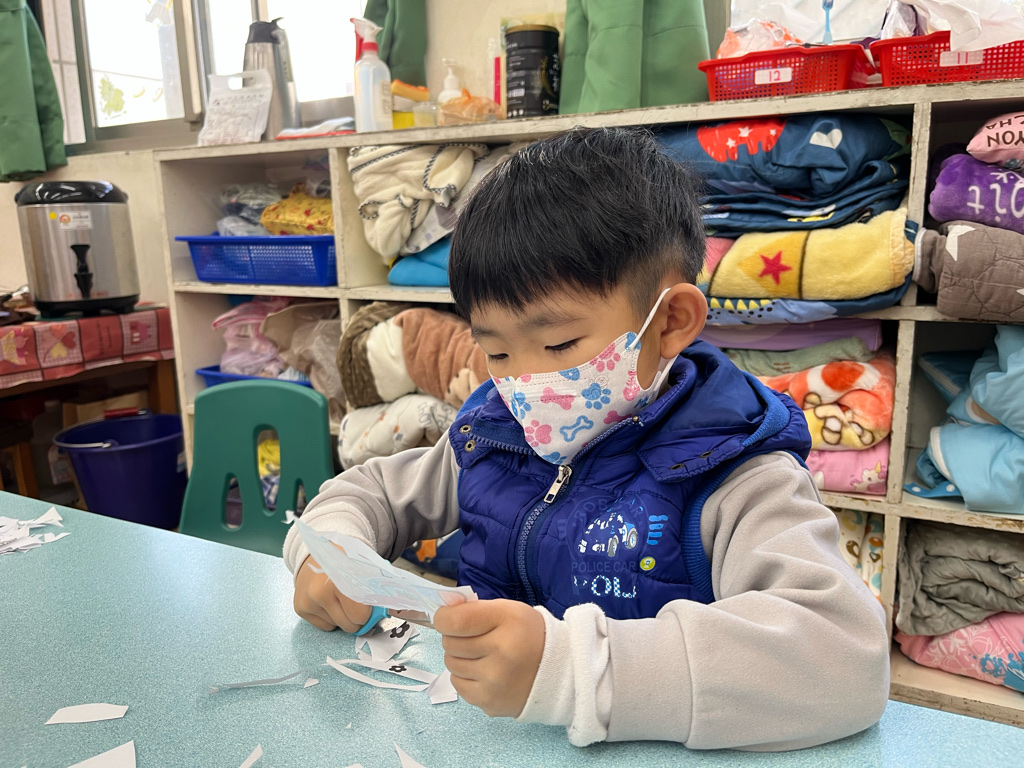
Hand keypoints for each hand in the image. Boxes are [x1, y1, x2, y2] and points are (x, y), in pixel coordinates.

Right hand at [293, 553, 371, 631]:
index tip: (368, 604)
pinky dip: (330, 617)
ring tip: (339, 597)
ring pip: (336, 625)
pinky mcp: (300, 607)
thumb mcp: (363, 568)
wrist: (317, 554)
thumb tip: (388, 611)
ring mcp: (308, 601)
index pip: (360, 615)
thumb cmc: (344, 561)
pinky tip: (328, 601)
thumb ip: (375, 589)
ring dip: (342, 616)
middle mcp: (319, 592)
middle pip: (348, 624)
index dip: (367, 612)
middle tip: (355, 601)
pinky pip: (324, 626)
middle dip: (356, 617)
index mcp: (339, 579)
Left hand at [434, 599, 545, 717]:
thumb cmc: (528, 635)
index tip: (447, 619)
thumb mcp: (508, 610)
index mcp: (507, 622)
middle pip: (450, 643)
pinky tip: (483, 672)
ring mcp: (494, 681)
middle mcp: (501, 652)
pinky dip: (465, 676)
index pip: (456, 621)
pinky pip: (457, 684)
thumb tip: (443, 613)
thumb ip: (475, 609)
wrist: (557, 672)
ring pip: (451, 664)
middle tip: (473, 638)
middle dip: (455, 637)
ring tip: (480, 655)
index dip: (444, 618)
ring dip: (460, 657)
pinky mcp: (488, 702)